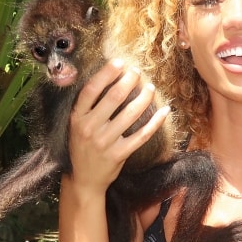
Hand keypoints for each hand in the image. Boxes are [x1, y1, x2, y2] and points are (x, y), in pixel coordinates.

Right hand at [68, 60, 169, 193]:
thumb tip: (109, 78)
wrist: (84, 179)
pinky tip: (164, 111)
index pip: (91, 89)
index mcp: (77, 118)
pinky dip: (155, 122)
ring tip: (150, 88)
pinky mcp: (119, 154)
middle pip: (113, 97)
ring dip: (144, 97)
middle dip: (129, 81)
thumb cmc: (83, 146)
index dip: (106, 73)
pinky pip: (142, 135)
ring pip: (130, 114)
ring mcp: (105, 142)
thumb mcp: (77, 125)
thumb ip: (89, 106)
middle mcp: (89, 128)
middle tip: (137, 72)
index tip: (119, 62)